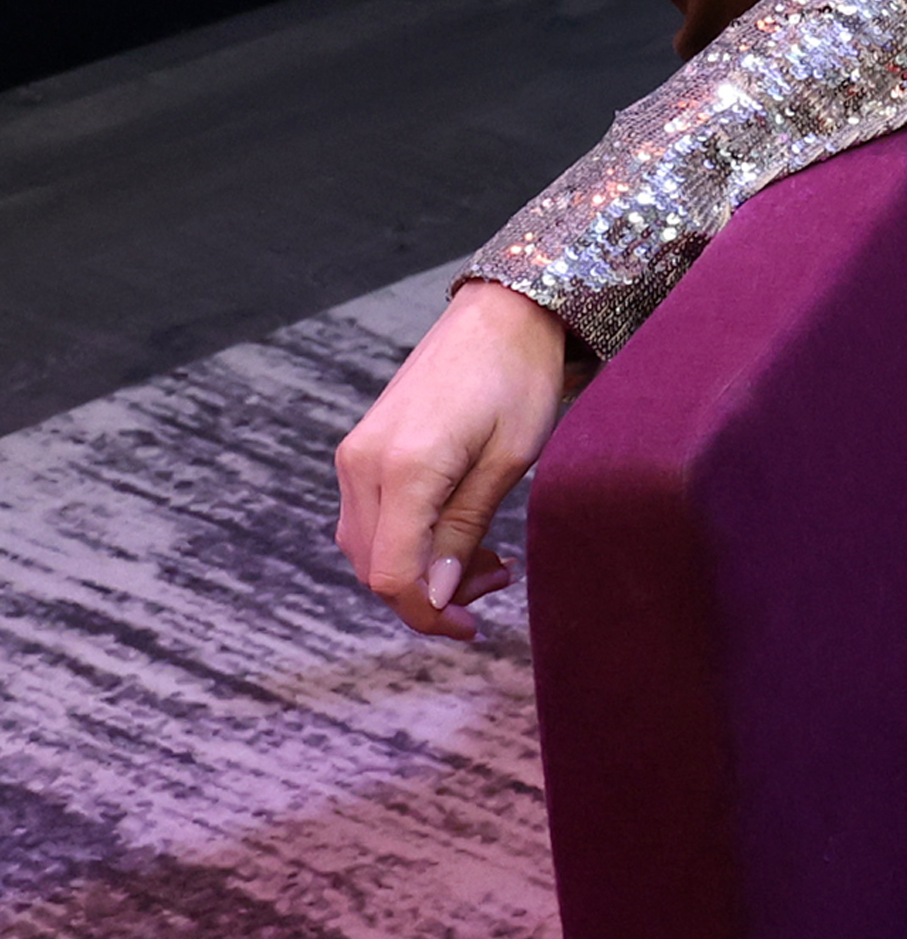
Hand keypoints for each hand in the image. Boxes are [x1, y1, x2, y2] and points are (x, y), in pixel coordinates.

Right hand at [333, 279, 577, 638]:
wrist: (501, 311)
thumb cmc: (519, 377)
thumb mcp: (510, 459)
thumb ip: (466, 531)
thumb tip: (436, 595)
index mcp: (404, 468)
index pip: (392, 574)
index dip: (428, 613)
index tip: (472, 627)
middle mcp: (364, 465)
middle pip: (375, 567)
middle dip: (430, 592)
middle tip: (497, 582)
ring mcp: (356, 456)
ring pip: (368, 547)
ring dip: (419, 568)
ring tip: (489, 559)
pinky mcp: (362, 449)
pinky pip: (371, 517)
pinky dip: (407, 539)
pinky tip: (456, 534)